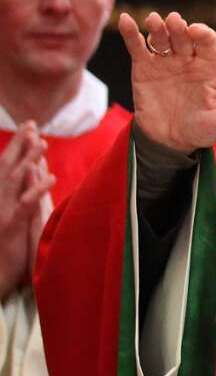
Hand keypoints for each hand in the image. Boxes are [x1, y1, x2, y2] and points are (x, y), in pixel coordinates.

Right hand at [0, 128, 52, 298]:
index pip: (5, 168)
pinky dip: (37, 189)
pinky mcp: (9, 228)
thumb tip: (31, 177)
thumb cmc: (4, 251)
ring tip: (42, 142)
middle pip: (6, 168)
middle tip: (31, 124)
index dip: (16, 147)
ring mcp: (1, 214)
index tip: (29, 129)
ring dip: (28, 160)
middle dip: (19, 145)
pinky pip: (24, 205)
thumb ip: (18, 199)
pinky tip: (51, 176)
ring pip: (14, 181)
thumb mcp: (11, 221)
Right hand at [118, 12, 215, 155]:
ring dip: (157, 27)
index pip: (207, 42)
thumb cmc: (201, 129)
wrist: (170, 142)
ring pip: (162, 38)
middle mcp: (188, 59)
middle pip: (183, 36)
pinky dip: (130, 33)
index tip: (195, 32)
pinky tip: (124, 20)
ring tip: (153, 20)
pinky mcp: (144, 68)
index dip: (202, 34)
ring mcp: (165, 62)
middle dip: (179, 27)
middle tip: (174, 21)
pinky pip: (137, 47)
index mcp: (209, 66)